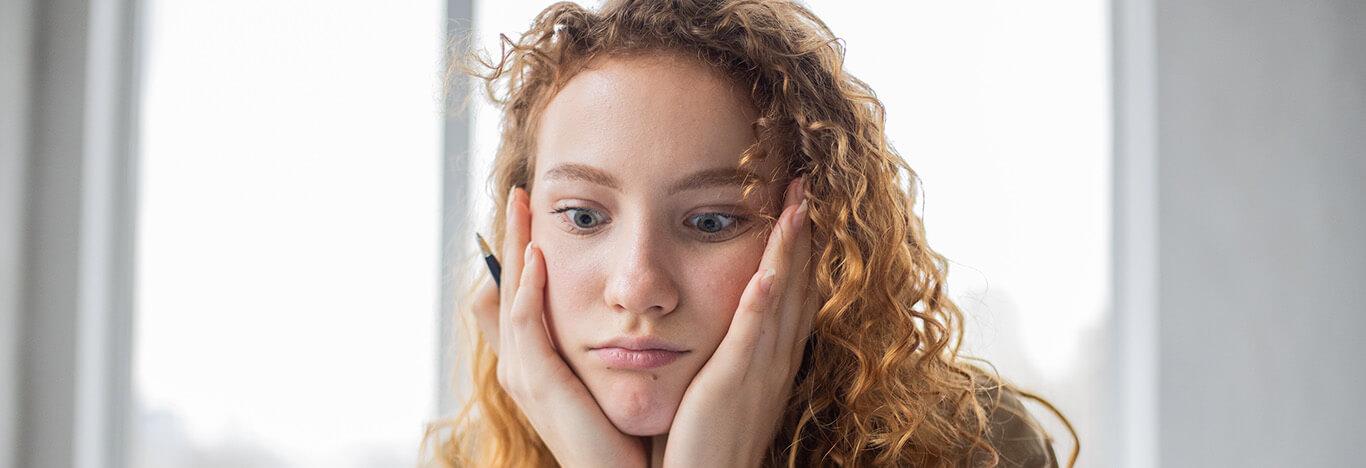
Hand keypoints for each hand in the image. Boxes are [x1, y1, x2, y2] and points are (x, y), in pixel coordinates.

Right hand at [471, 186, 647, 467]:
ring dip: (514, 249)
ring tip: (523, 208)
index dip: (519, 250)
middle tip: (519, 192)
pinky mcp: (536, 383)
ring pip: (509, 295)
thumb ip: (607, 341)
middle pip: (505, 285)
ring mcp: (523, 374)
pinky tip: (536, 257)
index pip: (518, 292)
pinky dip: (527, 287)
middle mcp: (520, 363)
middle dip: (510, 237)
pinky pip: (524, 323)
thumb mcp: (609, 377)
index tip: (533, 209)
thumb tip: (627, 304)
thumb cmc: (622, 431)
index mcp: (535, 360)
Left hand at [662, 177, 816, 466]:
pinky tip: (769, 270)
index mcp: (771, 360)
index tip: (797, 204)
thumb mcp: (722, 389)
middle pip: (797, 284)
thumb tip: (712, 322)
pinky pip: (753, 336)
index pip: (791, 292)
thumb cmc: (703, 443)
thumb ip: (723, 355)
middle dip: (802, 233)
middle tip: (806, 182)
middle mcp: (774, 360)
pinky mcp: (733, 384)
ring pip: (782, 298)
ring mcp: (759, 371)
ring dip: (790, 249)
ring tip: (797, 202)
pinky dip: (765, 301)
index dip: (797, 247)